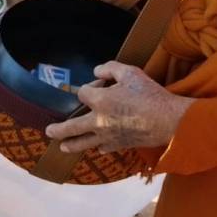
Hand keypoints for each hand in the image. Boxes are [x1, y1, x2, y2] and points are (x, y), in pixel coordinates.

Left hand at [45, 62, 190, 153]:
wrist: (168, 121)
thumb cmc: (149, 95)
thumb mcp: (130, 73)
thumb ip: (110, 68)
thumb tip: (96, 71)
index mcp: (99, 101)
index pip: (82, 93)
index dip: (89, 87)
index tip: (100, 84)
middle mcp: (98, 121)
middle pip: (71, 126)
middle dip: (59, 129)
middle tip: (49, 131)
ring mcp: (107, 136)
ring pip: (83, 143)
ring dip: (71, 144)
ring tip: (62, 147)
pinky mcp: (118, 145)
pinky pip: (103, 148)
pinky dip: (98, 147)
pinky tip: (96, 148)